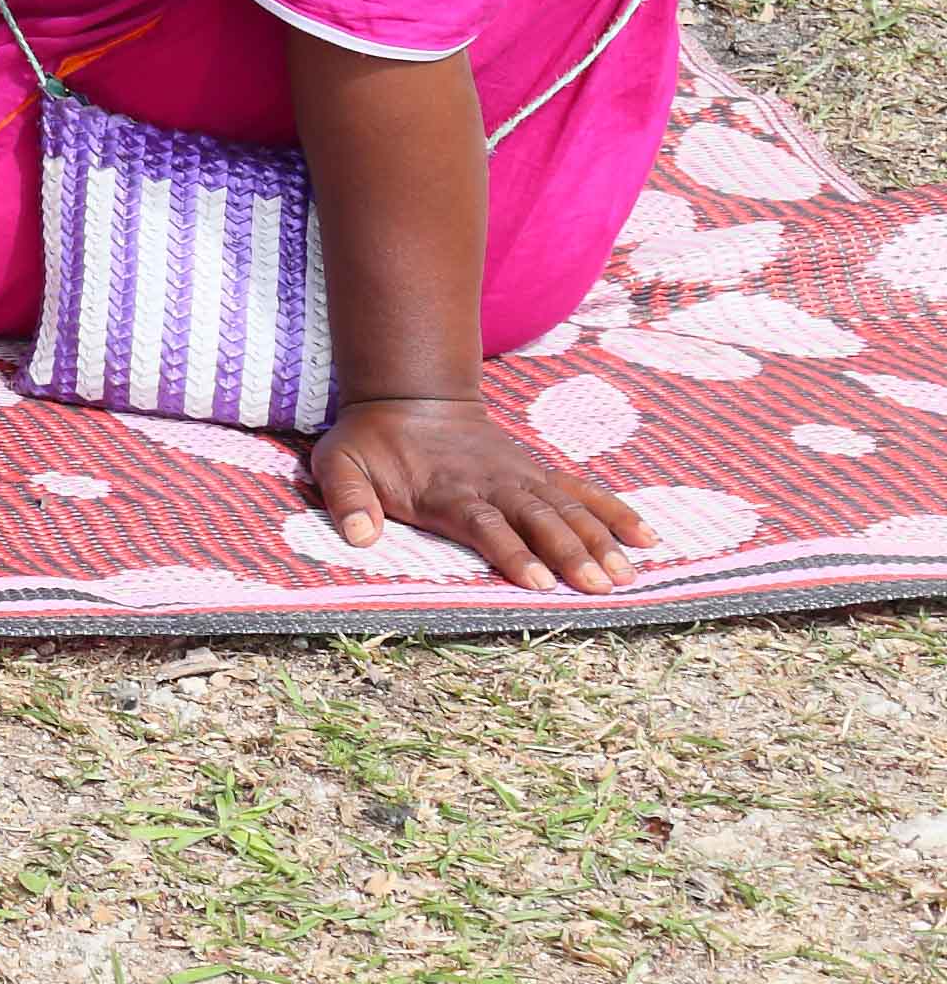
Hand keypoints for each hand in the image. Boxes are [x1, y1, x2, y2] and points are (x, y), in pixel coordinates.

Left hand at [307, 394, 651, 594]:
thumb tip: (359, 536)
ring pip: (567, 509)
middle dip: (570, 553)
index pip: (485, 525)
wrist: (409, 397)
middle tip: (599, 586)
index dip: (511, 552)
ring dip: (599, 540)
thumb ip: (345, 498)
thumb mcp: (339, 463)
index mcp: (448, 490)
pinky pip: (582, 492)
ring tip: (627, 575)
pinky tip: (646, 537)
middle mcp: (493, 484)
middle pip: (537, 520)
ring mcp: (521, 477)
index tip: (538, 580)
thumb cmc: (371, 442)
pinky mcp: (538, 473)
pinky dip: (614, 512)